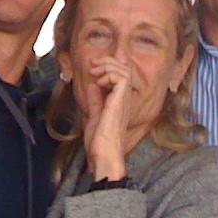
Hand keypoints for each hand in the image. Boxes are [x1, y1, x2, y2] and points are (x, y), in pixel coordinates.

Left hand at [79, 58, 131, 181]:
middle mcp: (124, 99)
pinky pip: (122, 79)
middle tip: (93, 65)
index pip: (121, 75)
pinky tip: (100, 82)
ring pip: (124, 71)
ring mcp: (123, 100)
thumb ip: (95, 100)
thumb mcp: (95, 115)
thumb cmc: (100, 142)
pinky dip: (109, 75)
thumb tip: (93, 85)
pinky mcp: (119, 103)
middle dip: (108, 62)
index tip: (92, 68)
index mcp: (119, 101)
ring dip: (108, 66)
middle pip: (124, 69)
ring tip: (96, 72)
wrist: (104, 156)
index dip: (108, 66)